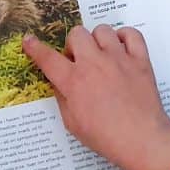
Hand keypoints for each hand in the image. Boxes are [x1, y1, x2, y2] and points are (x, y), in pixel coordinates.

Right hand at [23, 25, 169, 169]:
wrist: (141, 140)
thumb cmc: (105, 137)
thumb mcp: (72, 123)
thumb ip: (62, 98)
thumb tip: (58, 83)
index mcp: (74, 82)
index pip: (47, 58)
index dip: (34, 48)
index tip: (28, 40)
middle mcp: (94, 64)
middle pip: (76, 34)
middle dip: (73, 45)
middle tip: (78, 61)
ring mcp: (119, 59)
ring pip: (102, 30)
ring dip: (97, 40)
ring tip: (101, 56)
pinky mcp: (140, 60)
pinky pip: (131, 34)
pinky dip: (124, 37)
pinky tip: (121, 50)